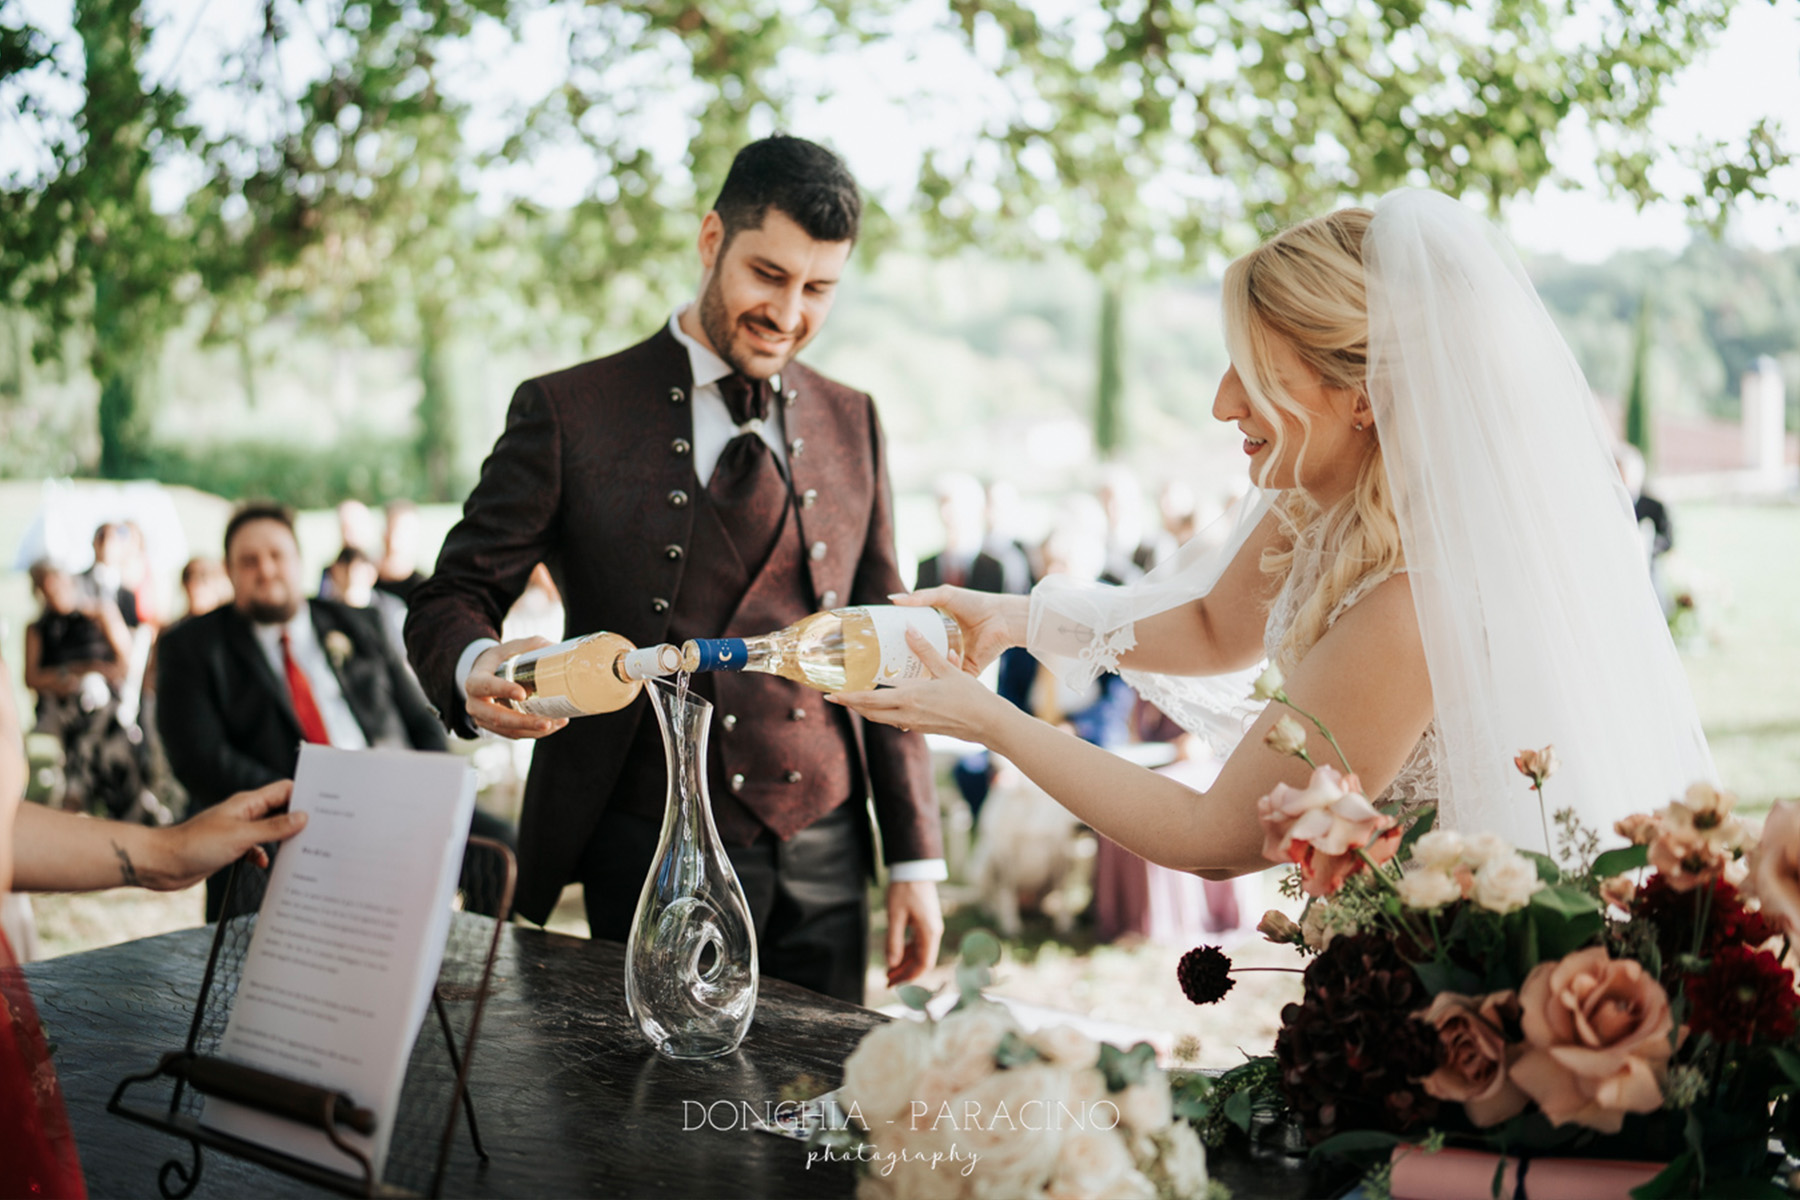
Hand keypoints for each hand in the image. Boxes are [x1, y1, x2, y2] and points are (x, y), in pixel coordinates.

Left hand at [146, 780, 307, 889]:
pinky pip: (256, 848)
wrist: (162, 863)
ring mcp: (237, 831)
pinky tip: (266, 865)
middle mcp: (244, 814)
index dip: (304, 795)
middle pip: (280, 810)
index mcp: (248, 803)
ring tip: (300, 850)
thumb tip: (303, 817)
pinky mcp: (230, 848)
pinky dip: (264, 856)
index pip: (284, 790)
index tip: (324, 806)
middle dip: (297, 820)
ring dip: (282, 840)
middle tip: (319, 831)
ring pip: (269, 831)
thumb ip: (274, 827)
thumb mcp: (242, 835)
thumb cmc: (196, 844)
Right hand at [466, 636, 569, 739]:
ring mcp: (484, 719)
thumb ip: (533, 645)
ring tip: (557, 723)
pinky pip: (514, 734)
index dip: (503, 690)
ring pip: (508, 730)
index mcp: (475, 681)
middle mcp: (475, 703)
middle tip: (547, 722)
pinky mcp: (494, 728)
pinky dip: (533, 733)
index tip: (522, 694)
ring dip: (533, 730)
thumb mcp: (512, 647)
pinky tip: (553, 725)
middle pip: (498, 717)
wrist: (486, 674)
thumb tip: (558, 649)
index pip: (486, 686)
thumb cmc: (500, 659)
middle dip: (524, 722)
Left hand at [827, 629, 1014, 742]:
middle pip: (870, 713)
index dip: (848, 698)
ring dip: (866, 709)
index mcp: (910, 699)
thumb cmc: (970, 697)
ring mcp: (914, 724)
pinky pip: (896, 721)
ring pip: (881, 718)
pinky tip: (886, 703)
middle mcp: (907, 715)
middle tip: (835, 696)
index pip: (869, 701)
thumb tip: (909, 628)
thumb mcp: (947, 669)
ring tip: (855, 698)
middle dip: (851, 705)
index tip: (830, 695)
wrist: (988, 724)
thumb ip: (925, 649)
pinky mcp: (922, 728)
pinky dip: (884, 712)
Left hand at [884, 878, 942, 986]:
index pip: (923, 965)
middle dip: (905, 973)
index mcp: (929, 933)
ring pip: (920, 953)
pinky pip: (918, 944)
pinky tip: (896, 956)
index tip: (893, 984)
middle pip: (922, 961)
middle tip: (888, 981)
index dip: (908, 978)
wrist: (914, 868)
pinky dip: (907, 952)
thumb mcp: (895, 916)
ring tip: (889, 971)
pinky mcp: (926, 923)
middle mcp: (934, 932)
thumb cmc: (904, 889)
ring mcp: (931, 928)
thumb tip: (892, 964)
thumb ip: (894, 942)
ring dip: (905, 964)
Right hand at [893, 587, 1027, 675]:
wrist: (1002, 618)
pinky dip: (941, 681)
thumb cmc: (976, 603)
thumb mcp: (945, 596)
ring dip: (922, 675)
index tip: (882, 649)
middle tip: (888, 667)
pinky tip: (927, 682)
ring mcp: (956, 661)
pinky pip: (952, 678)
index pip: (915, 639)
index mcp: (940, 630)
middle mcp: (946, 647)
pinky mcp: (968, 671)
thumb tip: (892, 600)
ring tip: (902, 679)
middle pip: (922, 657)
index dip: (900, 644)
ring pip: (935, 671)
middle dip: (907, 664)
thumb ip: (920, 597)